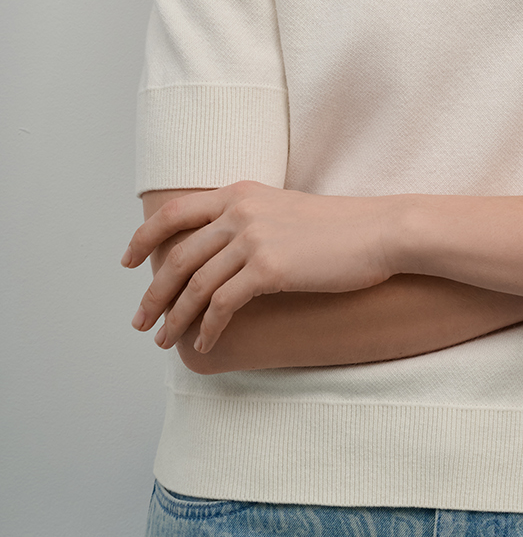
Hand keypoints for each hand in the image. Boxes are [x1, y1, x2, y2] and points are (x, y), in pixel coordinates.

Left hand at [122, 182, 397, 354]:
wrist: (381, 232)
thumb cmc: (341, 228)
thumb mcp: (286, 211)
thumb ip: (251, 221)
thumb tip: (223, 254)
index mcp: (240, 192)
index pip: (174, 212)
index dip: (143, 237)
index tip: (127, 263)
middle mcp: (240, 210)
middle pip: (177, 255)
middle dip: (153, 293)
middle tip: (141, 321)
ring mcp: (253, 238)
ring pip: (195, 284)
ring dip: (174, 317)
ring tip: (165, 340)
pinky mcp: (269, 268)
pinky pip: (223, 305)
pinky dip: (209, 328)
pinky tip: (206, 343)